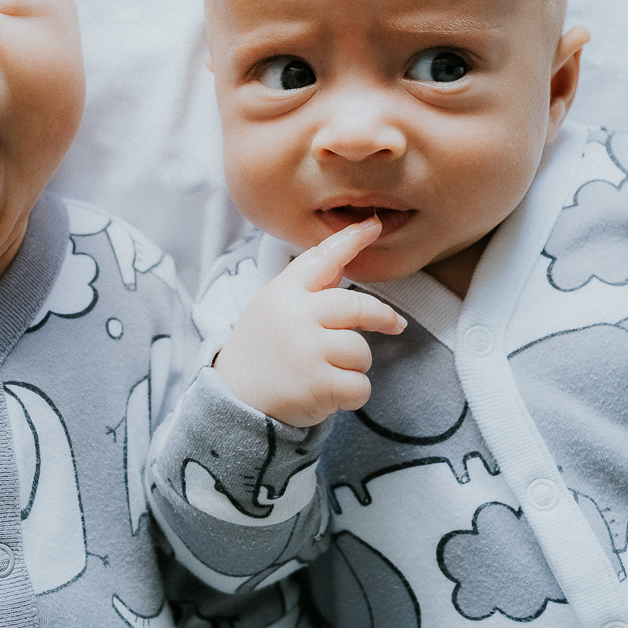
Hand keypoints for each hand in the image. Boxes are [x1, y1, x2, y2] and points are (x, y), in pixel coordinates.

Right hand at [214, 218, 405, 427]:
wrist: (233, 403)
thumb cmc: (262, 351)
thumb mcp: (272, 309)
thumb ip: (307, 290)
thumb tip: (343, 264)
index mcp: (283, 293)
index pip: (321, 259)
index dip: (351, 240)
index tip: (374, 224)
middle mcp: (295, 316)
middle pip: (357, 306)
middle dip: (381, 317)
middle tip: (394, 325)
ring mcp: (307, 350)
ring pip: (361, 350)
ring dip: (354, 365)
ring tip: (327, 372)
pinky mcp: (319, 384)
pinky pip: (361, 385)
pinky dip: (352, 394)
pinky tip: (329, 395)